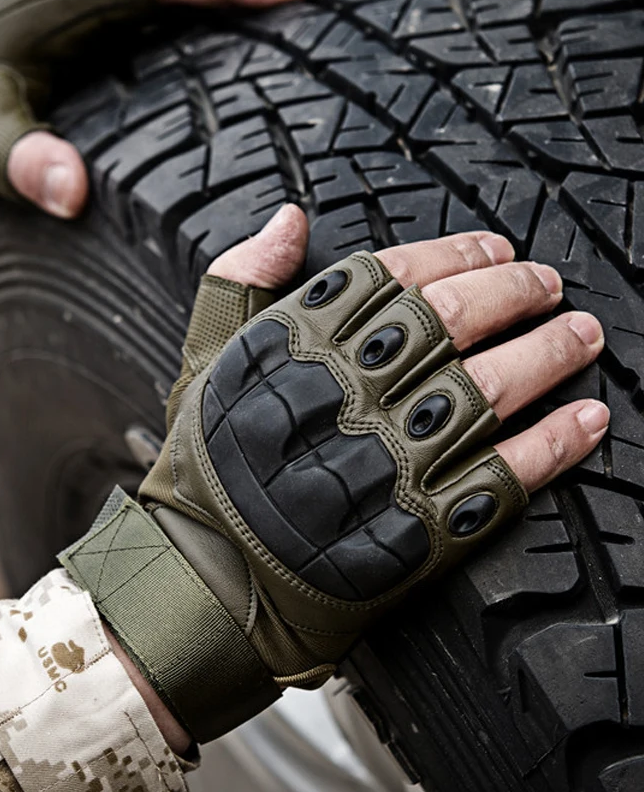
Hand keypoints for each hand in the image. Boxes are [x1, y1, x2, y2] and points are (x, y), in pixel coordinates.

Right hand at [61, 205, 606, 743]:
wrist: (211, 573)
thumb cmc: (208, 464)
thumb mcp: (204, 357)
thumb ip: (242, 277)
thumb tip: (289, 219)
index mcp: (298, 345)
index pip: (394, 274)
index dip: (455, 253)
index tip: (493, 247)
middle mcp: (349, 392)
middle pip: (454, 321)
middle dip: (514, 291)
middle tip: (547, 282)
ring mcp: (389, 461)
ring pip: (489, 389)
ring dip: (548, 354)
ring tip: (583, 334)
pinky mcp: (420, 526)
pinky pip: (503, 476)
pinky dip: (555, 444)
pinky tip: (587, 417)